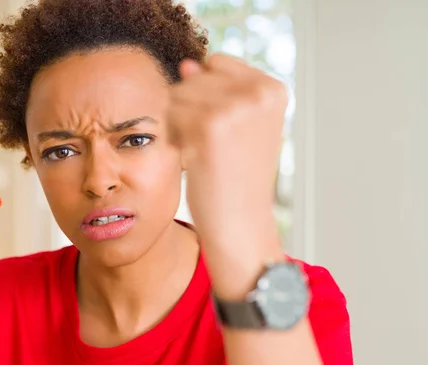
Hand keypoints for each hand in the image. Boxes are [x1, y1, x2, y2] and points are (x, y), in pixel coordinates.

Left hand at [167, 53, 286, 277]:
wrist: (239, 222)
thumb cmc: (236, 177)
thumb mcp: (238, 125)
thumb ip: (216, 88)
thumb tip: (187, 63)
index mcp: (272, 88)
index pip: (215, 64)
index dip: (206, 98)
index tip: (224, 132)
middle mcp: (259, 92)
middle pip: (193, 78)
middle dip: (190, 110)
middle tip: (213, 147)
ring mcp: (236, 107)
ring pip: (177, 95)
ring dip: (180, 125)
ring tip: (205, 152)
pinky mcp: (210, 126)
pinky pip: (170, 114)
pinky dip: (174, 137)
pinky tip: (194, 158)